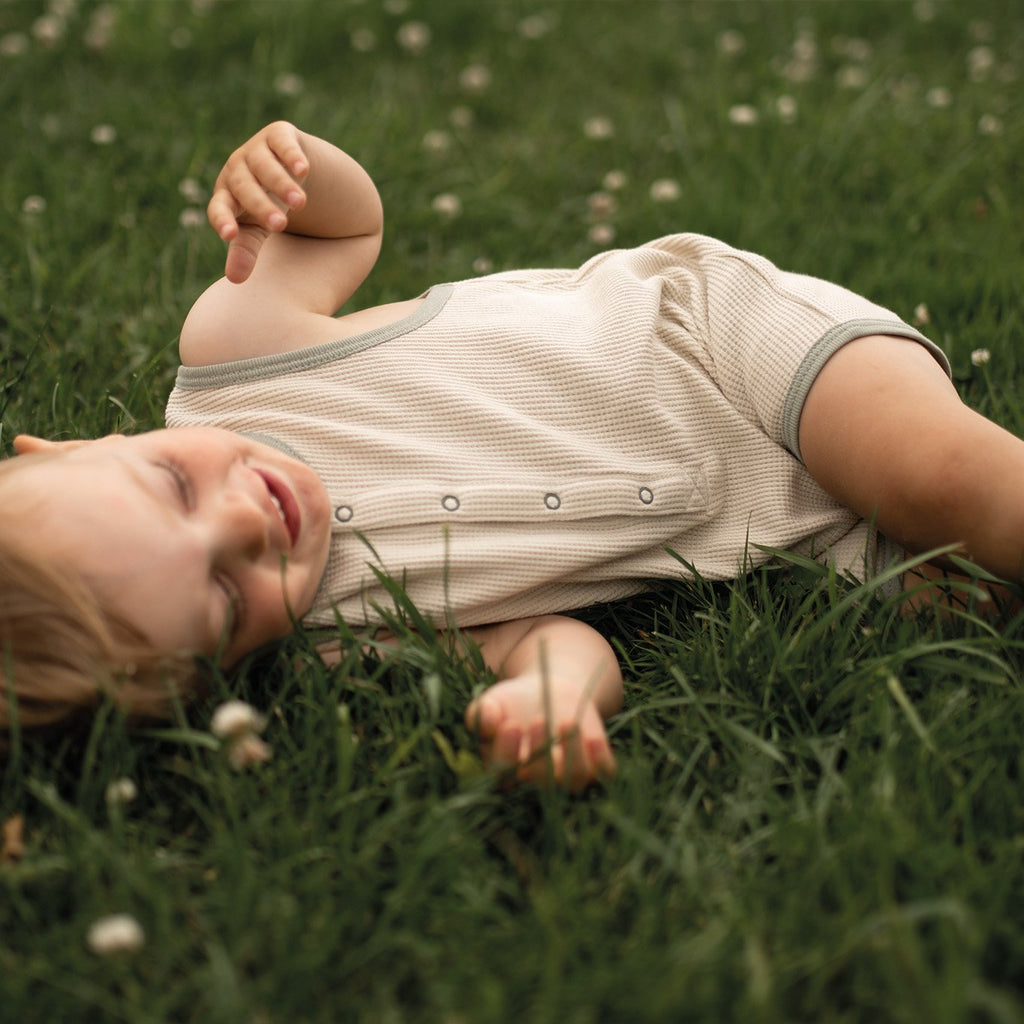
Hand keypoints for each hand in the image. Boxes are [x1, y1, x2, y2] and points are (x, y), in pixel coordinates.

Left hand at [207, 121, 310, 283]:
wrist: (286, 168)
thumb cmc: (265, 205)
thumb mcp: (256, 231)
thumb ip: (246, 252)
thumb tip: (235, 280)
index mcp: (227, 197)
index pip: (219, 208)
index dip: (223, 220)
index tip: (229, 235)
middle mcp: (237, 170)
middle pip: (244, 188)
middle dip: (261, 206)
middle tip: (281, 225)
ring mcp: (256, 151)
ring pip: (264, 166)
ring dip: (281, 184)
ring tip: (300, 203)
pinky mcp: (278, 135)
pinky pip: (281, 143)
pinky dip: (291, 155)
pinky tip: (302, 169)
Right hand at [465, 673, 616, 791]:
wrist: (547, 688)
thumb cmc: (512, 702)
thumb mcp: (493, 702)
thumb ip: (482, 712)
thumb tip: (485, 721)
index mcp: (505, 773)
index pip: (503, 775)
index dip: (507, 754)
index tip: (511, 725)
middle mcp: (537, 783)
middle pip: (540, 783)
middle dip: (540, 753)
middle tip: (538, 719)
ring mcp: (569, 776)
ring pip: (574, 782)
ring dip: (572, 756)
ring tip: (565, 722)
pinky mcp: (595, 765)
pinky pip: (603, 773)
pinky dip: (600, 761)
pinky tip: (592, 738)